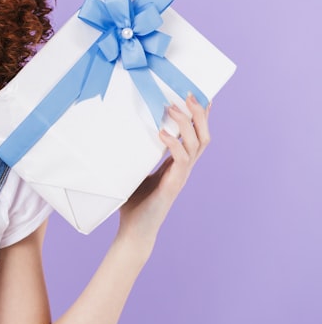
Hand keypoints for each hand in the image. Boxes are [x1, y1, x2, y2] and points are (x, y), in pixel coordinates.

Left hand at [118, 94, 210, 247]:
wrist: (135, 229)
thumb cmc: (134, 201)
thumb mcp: (135, 170)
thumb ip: (136, 153)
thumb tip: (121, 132)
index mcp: (178, 163)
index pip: (196, 135)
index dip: (201, 116)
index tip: (201, 95)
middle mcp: (184, 168)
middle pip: (204, 135)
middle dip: (199, 114)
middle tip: (188, 94)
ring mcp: (182, 176)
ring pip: (197, 144)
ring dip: (187, 123)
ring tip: (173, 107)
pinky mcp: (174, 185)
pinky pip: (181, 160)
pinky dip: (174, 144)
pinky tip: (162, 133)